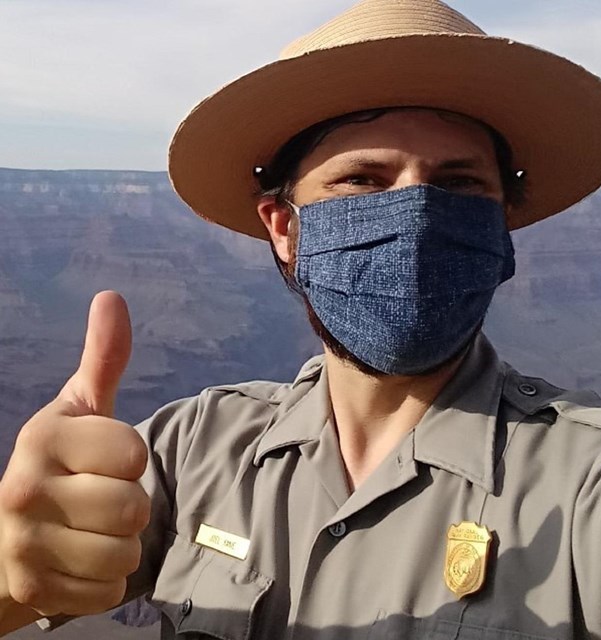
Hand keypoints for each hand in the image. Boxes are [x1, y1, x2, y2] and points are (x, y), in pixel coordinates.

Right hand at [0, 291, 149, 616]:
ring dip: (121, 544)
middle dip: (130, 506)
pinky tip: (81, 561)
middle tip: (101, 500)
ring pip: (124, 553)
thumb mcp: (81, 408)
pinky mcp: (33, 592)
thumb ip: (103, 358)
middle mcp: (24, 489)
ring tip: (92, 530)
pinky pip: (110, 590)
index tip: (108, 459)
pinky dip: (106, 580)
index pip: (134, 453)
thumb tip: (111, 297)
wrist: (5, 535)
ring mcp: (23, 546)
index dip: (132, 458)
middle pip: (132, 507)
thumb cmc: (59, 464)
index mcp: (43, 438)